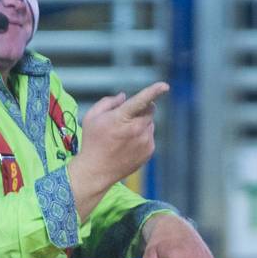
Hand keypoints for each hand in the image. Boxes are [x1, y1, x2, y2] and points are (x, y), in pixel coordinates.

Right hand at [68, 82, 168, 221]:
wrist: (96, 171)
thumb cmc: (92, 142)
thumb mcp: (92, 117)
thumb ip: (108, 102)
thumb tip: (124, 96)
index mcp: (121, 118)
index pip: (140, 101)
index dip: (154, 91)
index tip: (165, 86)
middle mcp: (136, 130)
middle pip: (150, 109)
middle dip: (142, 108)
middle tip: (126, 118)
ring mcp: (145, 142)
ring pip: (149, 123)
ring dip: (140, 124)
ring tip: (122, 137)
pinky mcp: (149, 151)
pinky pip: (150, 136)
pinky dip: (142, 136)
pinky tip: (127, 146)